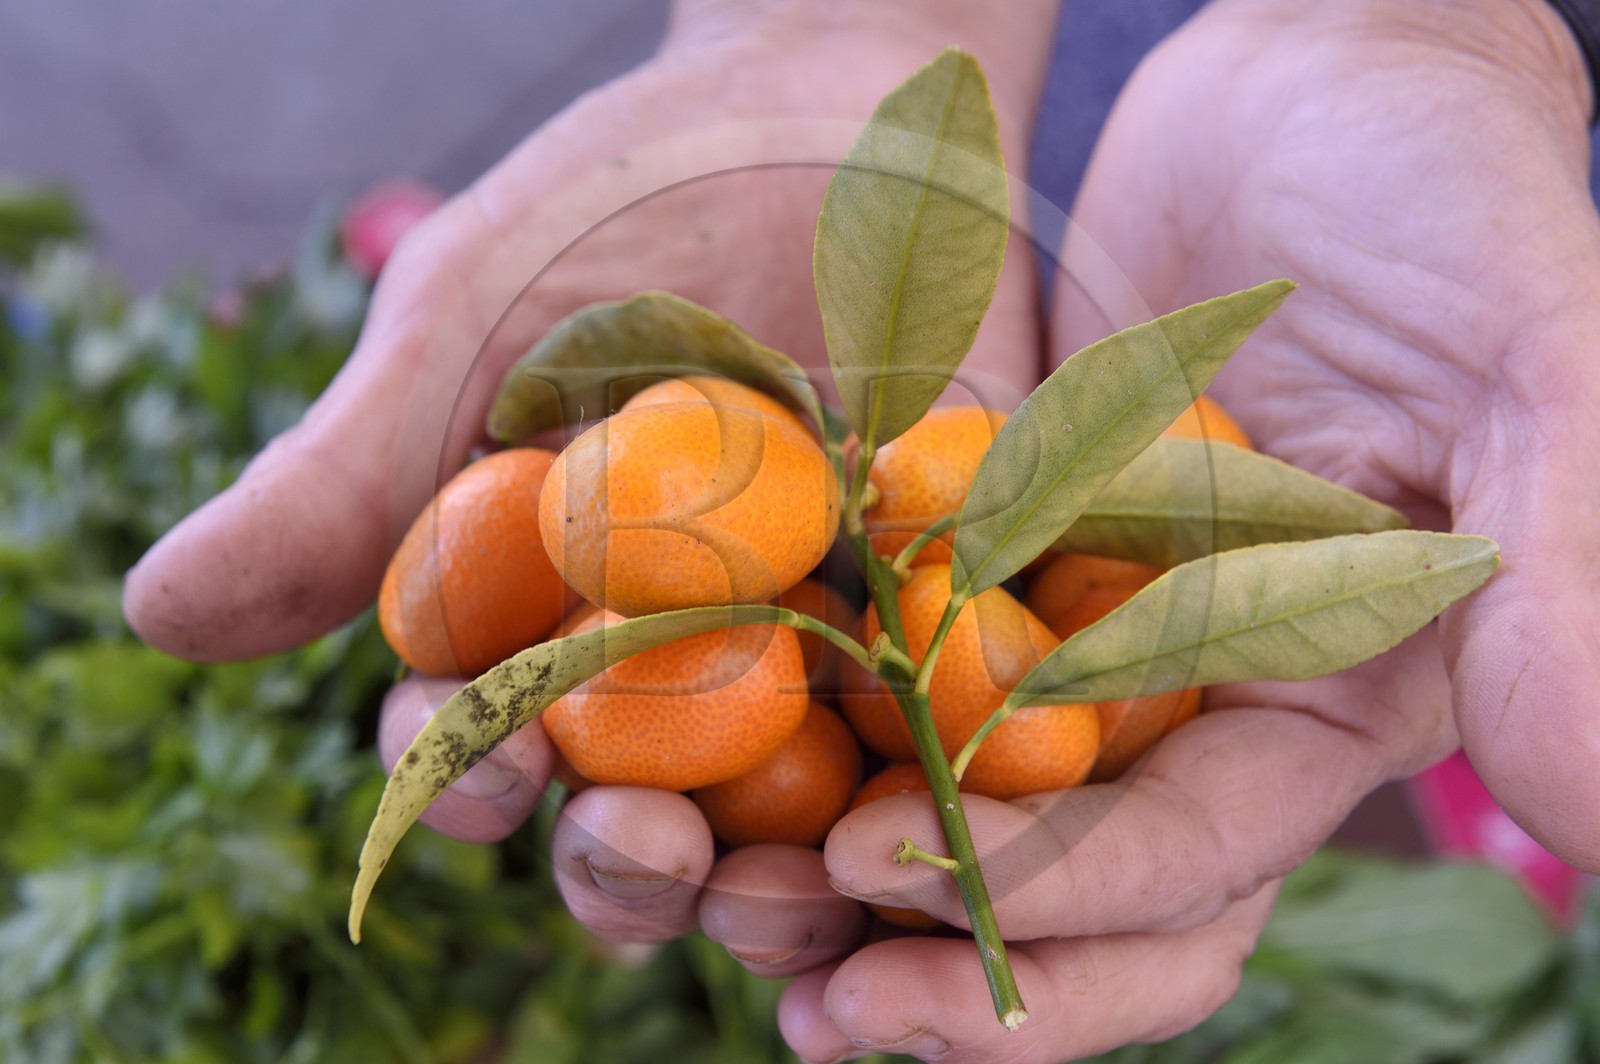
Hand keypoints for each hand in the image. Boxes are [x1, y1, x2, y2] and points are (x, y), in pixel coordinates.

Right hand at [122, 0, 1056, 1035]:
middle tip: (646, 858)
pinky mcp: (953, 630)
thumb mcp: (476, 316)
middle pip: (633, 822)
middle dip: (628, 866)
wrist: (848, 103)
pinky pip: (952, 745)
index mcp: (530, 616)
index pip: (476, 739)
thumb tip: (156, 613)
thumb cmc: (631, 198)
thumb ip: (347, 473)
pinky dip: (943, 794)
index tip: (479, 780)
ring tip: (789, 889)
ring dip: (783, 884)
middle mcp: (669, 667)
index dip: (463, 779)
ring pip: (787, 829)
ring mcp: (818, 658)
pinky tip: (944, 819)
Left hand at [786, 1, 1599, 1058]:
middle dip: (954, 968)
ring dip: (851, 885)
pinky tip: (709, 759)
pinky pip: (889, 663)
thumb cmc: (1452, 193)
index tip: (894, 892)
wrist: (1310, 77)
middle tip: (813, 1008)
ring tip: (721, 912)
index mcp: (1329, 699)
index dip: (1058, 905)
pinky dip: (811, 722)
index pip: (1196, 860)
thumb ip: (1569, 578)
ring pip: (962, 807)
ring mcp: (1079, 626)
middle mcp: (1200, 697)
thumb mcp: (1532, 361)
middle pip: (1075, 894)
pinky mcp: (983, 550)